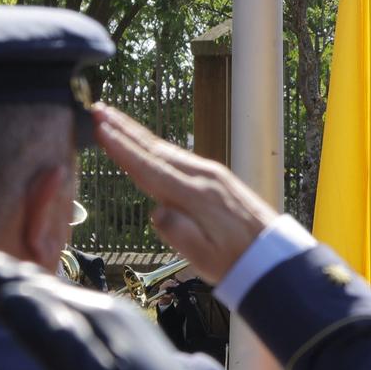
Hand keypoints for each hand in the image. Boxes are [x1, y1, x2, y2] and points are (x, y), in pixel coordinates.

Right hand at [0, 222, 288, 369]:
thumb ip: (56, 342)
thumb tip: (12, 293)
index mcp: (92, 319)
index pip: (17, 285)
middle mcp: (104, 317)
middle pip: (30, 282)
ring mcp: (116, 334)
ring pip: (49, 297)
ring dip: (8, 279)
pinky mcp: (121, 357)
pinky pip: (65, 317)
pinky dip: (37, 305)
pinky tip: (36, 310)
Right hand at [93, 105, 271, 283]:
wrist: (272, 255)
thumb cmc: (234, 261)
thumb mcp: (204, 258)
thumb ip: (179, 235)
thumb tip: (156, 212)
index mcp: (195, 196)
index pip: (149, 168)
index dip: (121, 148)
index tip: (100, 127)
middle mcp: (203, 177)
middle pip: (155, 149)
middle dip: (124, 129)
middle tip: (98, 108)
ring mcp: (211, 173)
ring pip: (167, 149)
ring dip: (138, 133)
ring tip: (113, 119)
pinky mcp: (216, 176)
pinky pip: (179, 155)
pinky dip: (157, 145)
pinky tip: (147, 143)